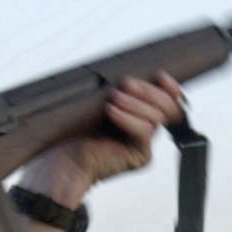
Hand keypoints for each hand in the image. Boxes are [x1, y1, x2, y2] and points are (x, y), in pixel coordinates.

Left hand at [15, 72, 187, 207]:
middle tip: (125, 84)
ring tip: (113, 98)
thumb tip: (137, 73)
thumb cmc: (74, 131)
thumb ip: (122, 90)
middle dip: (147, 91)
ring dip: (134, 104)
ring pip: (155, 118)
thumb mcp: (100, 100)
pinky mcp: (140, 156)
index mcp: (140, 113)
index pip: (168, 99)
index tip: (159, 76)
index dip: (168, 87)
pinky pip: (143, 133)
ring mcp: (144, 143)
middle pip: (166, 107)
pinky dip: (128, 119)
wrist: (63, 158)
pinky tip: (111, 112)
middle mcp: (145, 128)